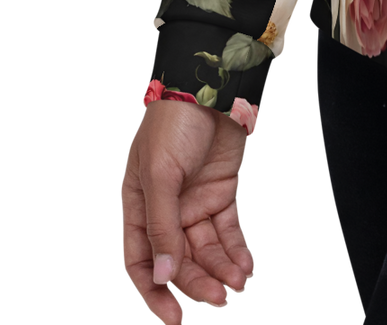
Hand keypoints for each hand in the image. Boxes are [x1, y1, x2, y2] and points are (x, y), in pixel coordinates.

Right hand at [119, 99, 258, 320]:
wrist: (211, 85)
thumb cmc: (172, 123)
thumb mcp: (159, 173)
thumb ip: (161, 225)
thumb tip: (160, 276)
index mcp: (137, 206)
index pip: (140, 261)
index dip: (153, 293)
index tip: (174, 318)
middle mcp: (165, 210)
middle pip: (178, 261)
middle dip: (198, 284)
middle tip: (221, 301)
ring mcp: (195, 202)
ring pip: (206, 250)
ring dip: (222, 270)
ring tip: (240, 283)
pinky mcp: (222, 192)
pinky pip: (229, 231)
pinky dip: (239, 251)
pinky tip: (248, 267)